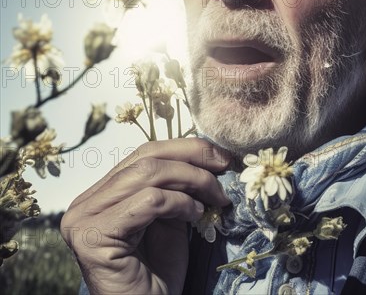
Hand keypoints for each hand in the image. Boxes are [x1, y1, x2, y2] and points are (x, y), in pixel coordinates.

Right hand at [61, 138, 230, 293]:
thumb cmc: (158, 273)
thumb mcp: (170, 217)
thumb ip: (176, 185)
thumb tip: (208, 153)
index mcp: (100, 193)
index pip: (145, 152)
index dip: (186, 148)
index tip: (221, 156)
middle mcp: (85, 202)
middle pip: (146, 158)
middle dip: (193, 158)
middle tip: (224, 169)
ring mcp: (84, 219)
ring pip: (148, 174)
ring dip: (192, 180)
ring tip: (213, 197)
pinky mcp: (93, 237)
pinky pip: (149, 201)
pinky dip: (179, 202)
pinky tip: (195, 215)